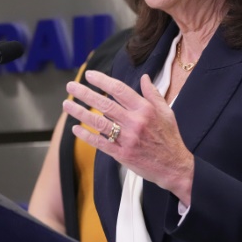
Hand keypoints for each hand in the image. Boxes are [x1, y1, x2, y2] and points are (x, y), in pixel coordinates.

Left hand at [62, 70, 193, 204]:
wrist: (174, 166)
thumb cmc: (170, 138)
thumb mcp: (166, 112)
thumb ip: (153, 94)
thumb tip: (144, 77)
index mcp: (145, 109)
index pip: (119, 90)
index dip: (102, 81)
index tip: (89, 75)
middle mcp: (135, 122)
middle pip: (105, 104)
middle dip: (85, 93)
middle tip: (71, 86)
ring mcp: (127, 139)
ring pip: (99, 123)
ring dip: (80, 112)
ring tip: (67, 104)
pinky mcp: (122, 154)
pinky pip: (100, 143)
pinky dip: (86, 136)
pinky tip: (75, 129)